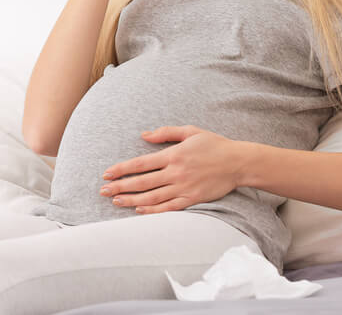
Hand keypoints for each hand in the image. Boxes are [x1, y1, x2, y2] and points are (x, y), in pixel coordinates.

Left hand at [99, 125, 247, 213]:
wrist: (238, 162)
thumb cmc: (214, 145)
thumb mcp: (190, 131)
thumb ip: (166, 133)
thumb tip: (144, 135)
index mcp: (173, 155)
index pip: (140, 164)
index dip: (121, 169)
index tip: (107, 173)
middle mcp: (175, 172)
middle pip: (142, 182)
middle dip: (120, 186)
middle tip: (103, 191)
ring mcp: (184, 187)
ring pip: (152, 197)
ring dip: (132, 200)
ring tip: (116, 202)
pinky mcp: (192, 199)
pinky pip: (169, 207)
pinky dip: (153, 210)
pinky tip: (139, 210)